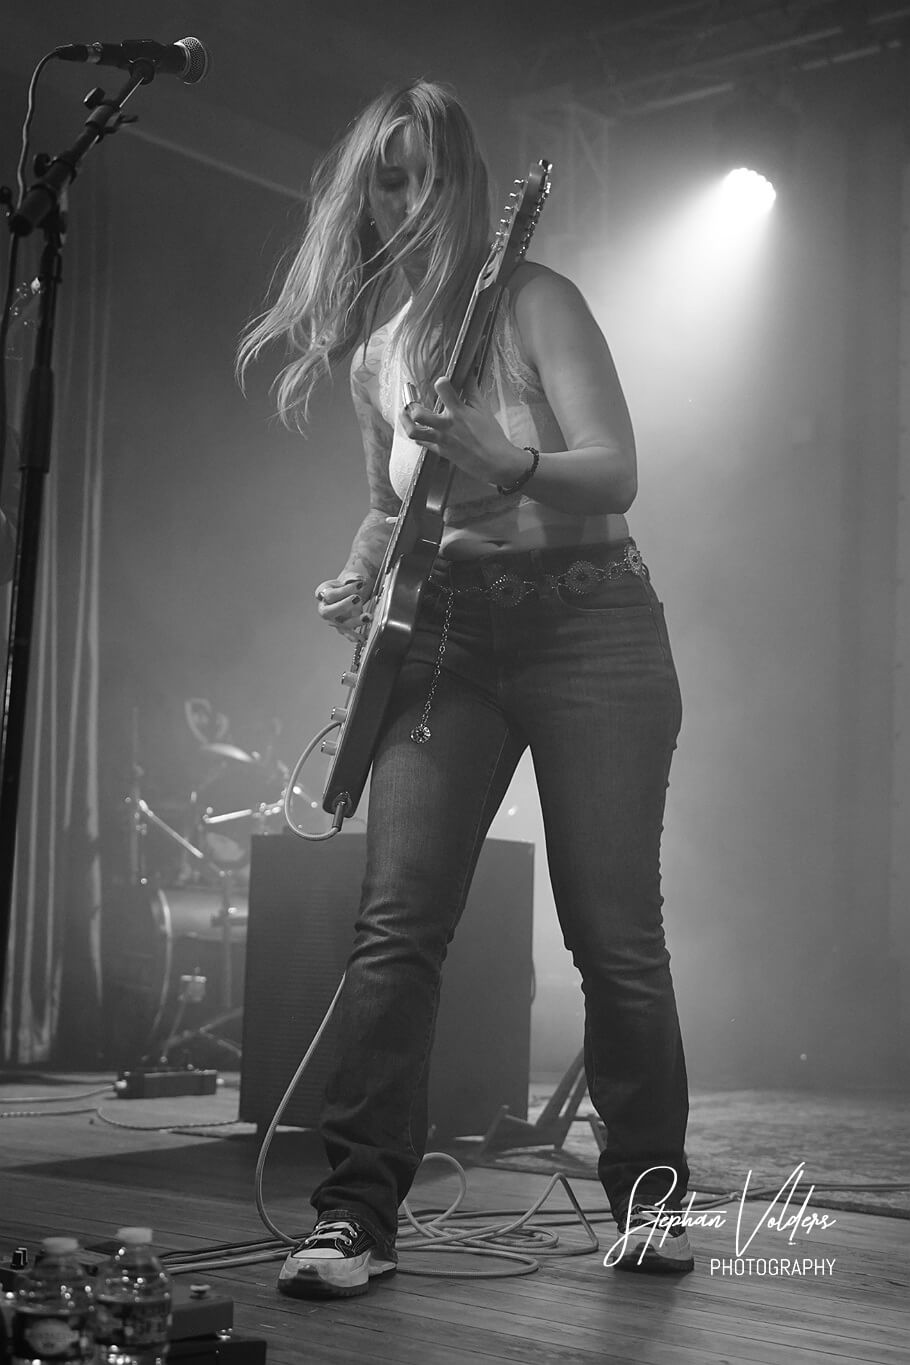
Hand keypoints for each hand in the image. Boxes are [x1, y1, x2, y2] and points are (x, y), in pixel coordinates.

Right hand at [314, 576, 368, 641]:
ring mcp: (333, 619)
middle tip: (357, 599)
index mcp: (323, 592)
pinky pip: (347, 633)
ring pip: (340, 624)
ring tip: (367, 617)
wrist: (351, 591)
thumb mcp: (349, 576)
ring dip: (355, 621)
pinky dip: (354, 636)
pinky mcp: (342, 627)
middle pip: (328, 612)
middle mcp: (325, 608)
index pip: (330, 594)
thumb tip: (359, 581)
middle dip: (343, 606)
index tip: (359, 584)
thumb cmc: (347, 583)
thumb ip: (353, 578)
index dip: (345, 590)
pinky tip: (362, 637)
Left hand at [401, 378, 527, 487]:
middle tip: (411, 400)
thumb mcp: (483, 410)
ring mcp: (441, 439)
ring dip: (405, 422)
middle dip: (411, 405)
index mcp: (458, 412)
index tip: (441, 381)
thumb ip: (472, 391)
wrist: (494, 461)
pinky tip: (417, 430)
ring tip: (404, 414)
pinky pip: (422, 443)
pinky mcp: (441, 451)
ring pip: (414, 432)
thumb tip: (469, 374)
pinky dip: (418, 435)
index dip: (441, 382)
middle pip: (418, 414)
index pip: (443, 389)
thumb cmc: (491, 436)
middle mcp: (446, 425)